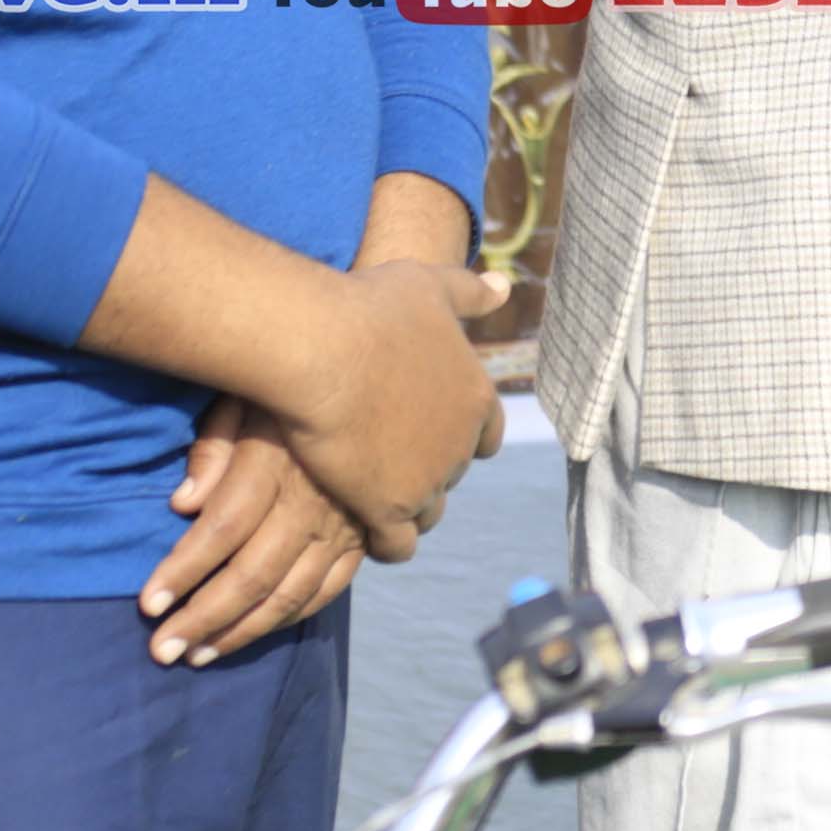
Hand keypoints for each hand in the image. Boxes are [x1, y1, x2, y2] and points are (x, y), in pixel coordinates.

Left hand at [142, 395, 367, 664]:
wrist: (376, 381)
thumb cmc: (293, 387)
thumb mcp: (246, 395)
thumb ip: (213, 447)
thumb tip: (183, 503)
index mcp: (277, 463)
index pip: (222, 530)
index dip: (182, 570)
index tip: (147, 603)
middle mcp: (313, 502)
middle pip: (252, 575)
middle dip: (202, 618)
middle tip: (160, 651)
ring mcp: (344, 525)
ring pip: (290, 594)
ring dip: (241, 631)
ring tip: (198, 655)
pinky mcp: (363, 536)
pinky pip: (327, 590)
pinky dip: (288, 618)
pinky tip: (253, 632)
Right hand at [269, 256, 508, 556]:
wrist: (324, 348)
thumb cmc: (372, 309)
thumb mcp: (432, 286)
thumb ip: (471, 293)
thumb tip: (507, 285)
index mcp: (477, 397)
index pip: (486, 432)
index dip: (460, 433)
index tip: (429, 430)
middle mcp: (462, 443)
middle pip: (453, 470)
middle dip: (429, 467)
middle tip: (390, 462)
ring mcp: (429, 480)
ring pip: (428, 510)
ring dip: (409, 506)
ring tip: (375, 501)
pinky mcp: (389, 508)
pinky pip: (397, 545)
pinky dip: (386, 544)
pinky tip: (364, 533)